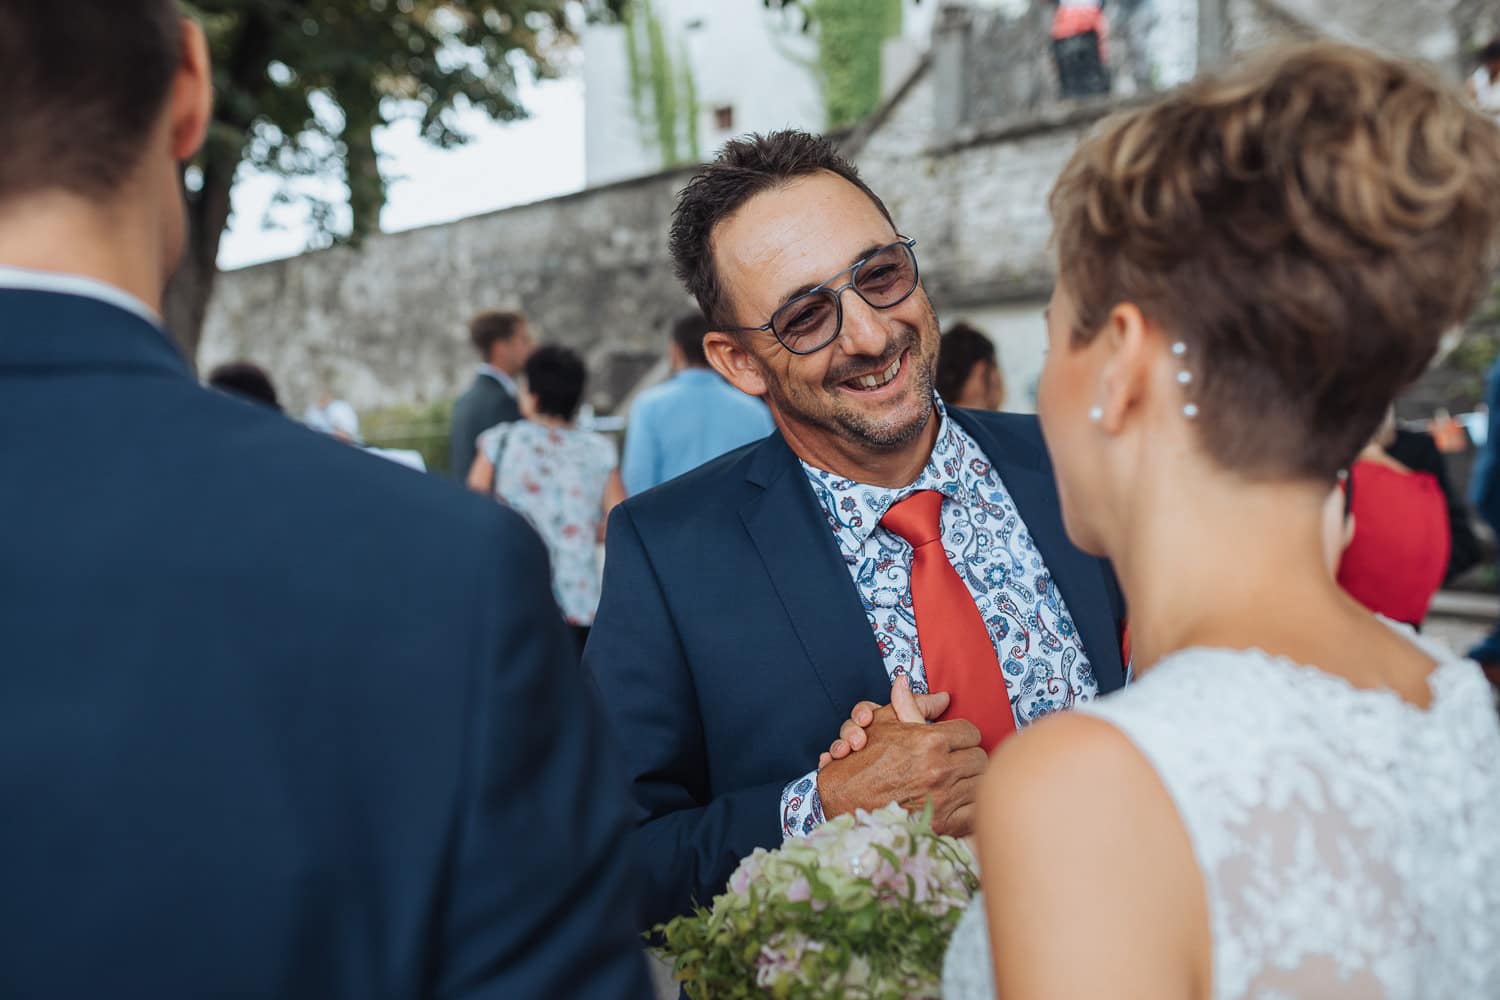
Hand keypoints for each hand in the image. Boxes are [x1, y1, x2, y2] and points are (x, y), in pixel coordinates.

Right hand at [815, 678, 984, 836]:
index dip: (962, 735)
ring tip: (957, 782)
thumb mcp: (884, 724)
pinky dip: (969, 809)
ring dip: (970, 782)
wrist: (845, 805)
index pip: (971, 732)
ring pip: (980, 784)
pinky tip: (957, 804)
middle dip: (969, 758)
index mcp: (930, 741)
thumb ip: (914, 705)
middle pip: (980, 758)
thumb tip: (941, 696)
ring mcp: (944, 799)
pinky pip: (975, 813)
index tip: (955, 742)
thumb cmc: (862, 762)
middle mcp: (941, 769)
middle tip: (957, 762)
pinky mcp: (944, 824)